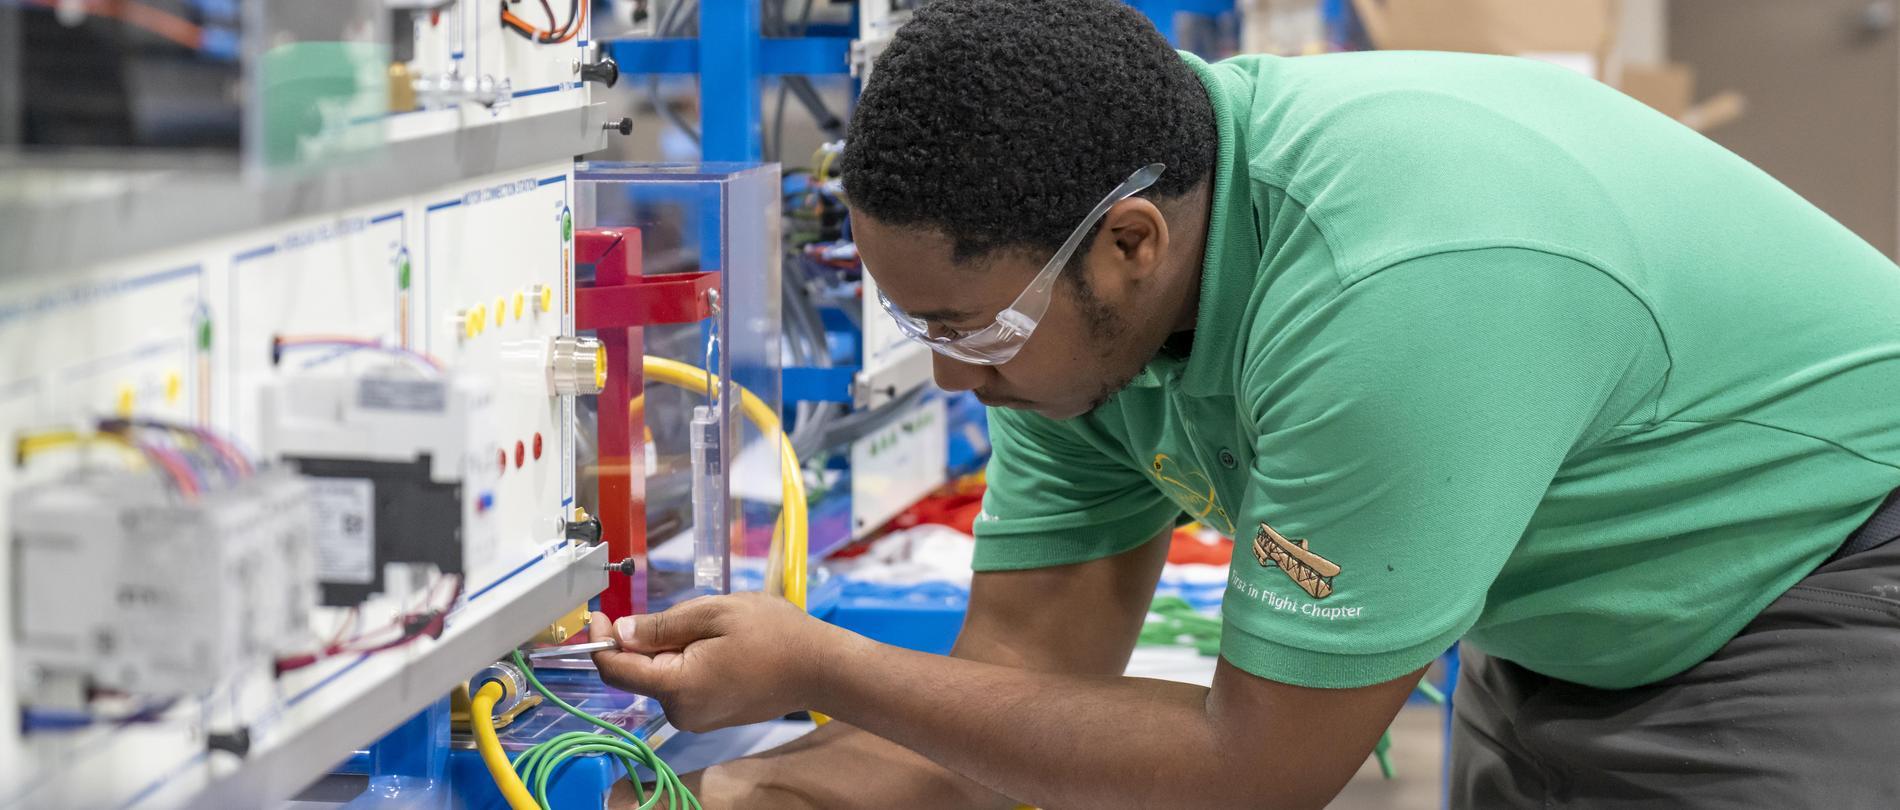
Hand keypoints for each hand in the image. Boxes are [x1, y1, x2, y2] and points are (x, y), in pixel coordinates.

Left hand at [588, 593, 844, 731]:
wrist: (819, 667)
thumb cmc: (774, 634)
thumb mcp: (715, 612)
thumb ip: (662, 625)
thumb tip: (620, 631)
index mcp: (678, 686)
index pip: (615, 669)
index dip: (598, 641)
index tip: (597, 614)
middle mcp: (682, 712)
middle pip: (639, 673)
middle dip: (645, 640)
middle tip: (680, 612)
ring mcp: (696, 718)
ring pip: (660, 677)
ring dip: (669, 649)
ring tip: (712, 629)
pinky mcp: (709, 716)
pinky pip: (681, 685)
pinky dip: (685, 662)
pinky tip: (717, 646)